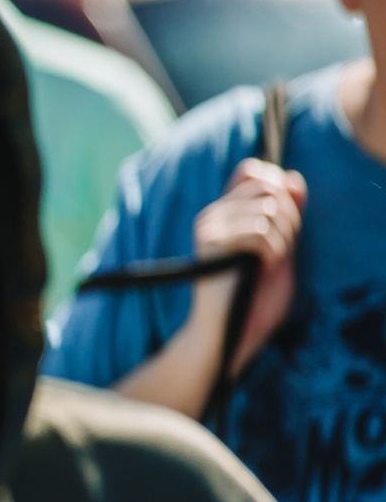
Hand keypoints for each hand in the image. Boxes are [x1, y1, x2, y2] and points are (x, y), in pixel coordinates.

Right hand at [193, 159, 305, 370]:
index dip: (282, 192)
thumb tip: (293, 178)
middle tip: (281, 249)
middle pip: (268, 189)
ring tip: (270, 264)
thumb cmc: (255, 293)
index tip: (284, 227)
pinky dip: (273, 252)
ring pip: (268, 211)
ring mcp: (208, 227)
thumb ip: (288, 212)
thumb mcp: (281, 244)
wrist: (233, 329)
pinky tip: (262, 269)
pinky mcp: (210, 244)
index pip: (255, 172)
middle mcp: (211, 214)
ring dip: (282, 240)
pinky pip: (259, 232)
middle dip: (288, 218)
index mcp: (224, 211)